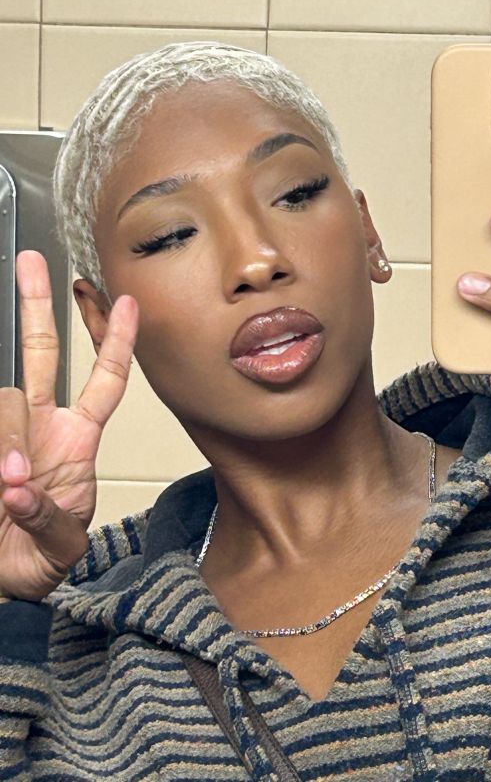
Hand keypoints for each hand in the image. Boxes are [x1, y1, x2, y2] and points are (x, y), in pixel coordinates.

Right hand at [0, 251, 136, 601]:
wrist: (3, 579)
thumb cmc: (39, 554)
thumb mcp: (61, 542)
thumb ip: (47, 516)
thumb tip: (17, 486)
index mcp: (78, 439)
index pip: (105, 380)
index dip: (116, 342)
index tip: (128, 301)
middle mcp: (42, 425)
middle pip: (43, 354)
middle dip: (38, 306)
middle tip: (31, 262)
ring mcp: (8, 432)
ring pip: (7, 401)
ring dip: (10, 441)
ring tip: (11, 485)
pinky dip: (1, 450)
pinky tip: (3, 481)